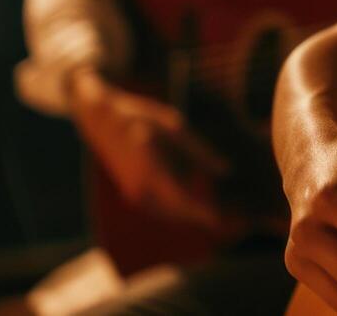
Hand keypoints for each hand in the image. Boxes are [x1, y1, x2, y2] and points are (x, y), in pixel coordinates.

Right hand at [69, 70, 231, 229]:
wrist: (101, 120)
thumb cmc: (139, 117)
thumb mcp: (173, 126)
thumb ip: (199, 151)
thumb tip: (226, 170)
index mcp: (152, 169)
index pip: (183, 200)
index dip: (205, 213)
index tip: (226, 220)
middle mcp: (141, 188)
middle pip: (179, 212)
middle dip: (205, 217)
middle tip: (235, 220)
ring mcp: (135, 194)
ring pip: (171, 213)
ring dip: (194, 215)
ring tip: (225, 212)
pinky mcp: (134, 194)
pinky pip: (162, 208)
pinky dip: (181, 209)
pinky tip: (201, 202)